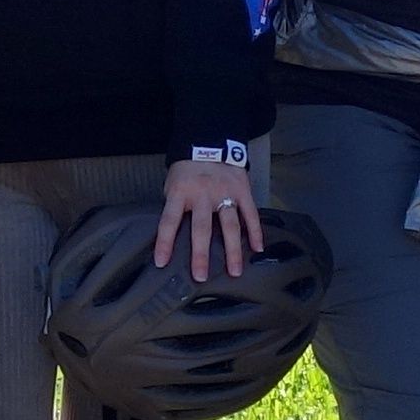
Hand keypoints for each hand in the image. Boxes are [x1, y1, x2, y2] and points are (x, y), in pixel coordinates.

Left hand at [156, 155, 262, 278]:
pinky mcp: (242, 191)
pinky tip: (257, 248)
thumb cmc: (187, 170)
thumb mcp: (173, 185)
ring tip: (235, 271)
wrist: (210, 142)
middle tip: (201, 276)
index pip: (169, 220)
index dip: (165, 242)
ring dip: (232, 250)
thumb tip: (172, 236)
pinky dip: (255, 231)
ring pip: (230, 225)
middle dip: (201, 254)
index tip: (161, 262)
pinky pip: (250, 214)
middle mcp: (202, 194)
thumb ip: (174, 207)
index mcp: (181, 193)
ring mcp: (224, 193)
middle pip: (202, 228)